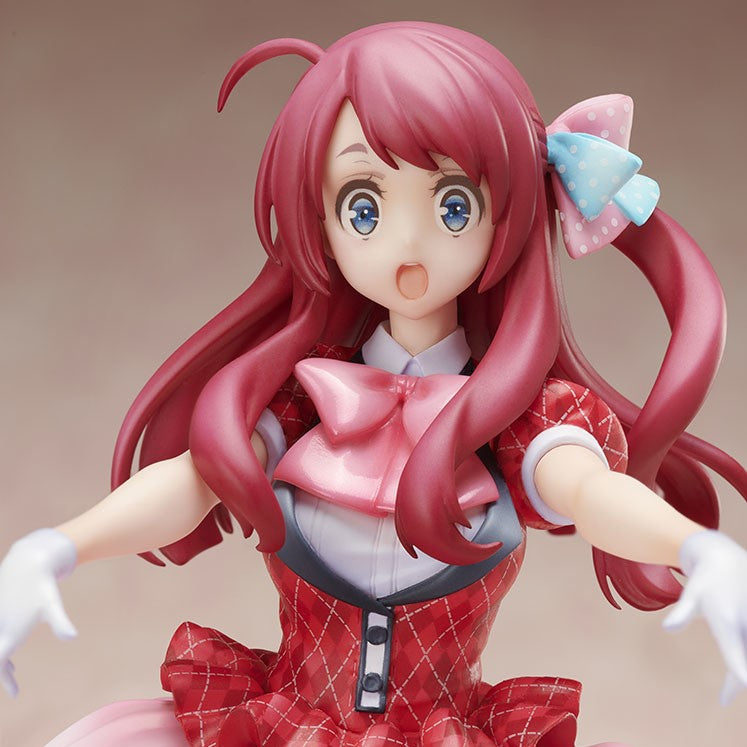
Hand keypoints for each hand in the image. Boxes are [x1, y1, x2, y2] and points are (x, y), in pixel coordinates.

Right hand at [0, 528, 77, 696]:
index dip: (5, 681)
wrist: (29, 561)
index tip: (15, 694)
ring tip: (12, 670)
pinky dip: (1, 644)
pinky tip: (10, 645)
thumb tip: (72, 637)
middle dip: (2, 674)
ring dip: (1, 660)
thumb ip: (60, 622)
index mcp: (8, 633)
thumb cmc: (43, 586)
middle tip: (14, 687)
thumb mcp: (52, 605)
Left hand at [663, 529, 746, 704]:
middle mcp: (745, 621)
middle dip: (739, 681)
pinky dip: (744, 659)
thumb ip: (682, 612)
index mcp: (726, 620)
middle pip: (745, 662)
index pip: (734, 657)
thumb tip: (668, 627)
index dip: (735, 681)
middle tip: (726, 697)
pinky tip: (735, 673)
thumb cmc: (704, 581)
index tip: (727, 699)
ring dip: (742, 672)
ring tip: (731, 688)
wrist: (724, 556)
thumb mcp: (691, 594)